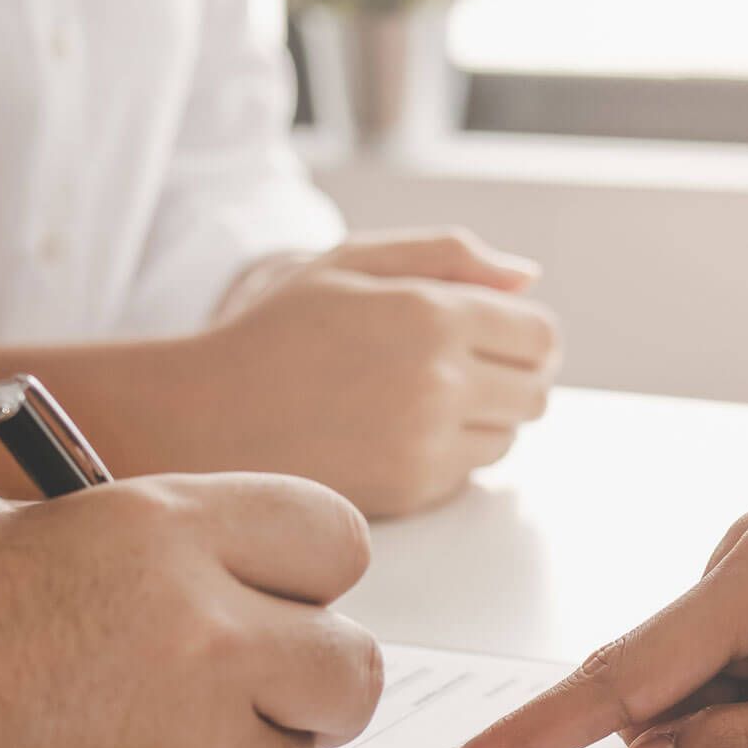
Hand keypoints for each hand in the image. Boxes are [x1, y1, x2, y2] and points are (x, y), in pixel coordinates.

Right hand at [0, 473, 383, 747]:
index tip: (279, 606)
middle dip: (308, 685)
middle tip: (238, 694)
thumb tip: (265, 592)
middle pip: (352, 668)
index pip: (335, 541)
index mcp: (163, 530)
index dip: (305, 580)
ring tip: (113, 747)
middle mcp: (202, 634)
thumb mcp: (37, 543)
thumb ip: (170, 555)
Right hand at [181, 227, 562, 515]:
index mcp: (433, 313)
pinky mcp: (411, 492)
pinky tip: (391, 436)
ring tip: (415, 403)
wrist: (208, 415)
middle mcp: (440, 382)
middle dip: (510, 380)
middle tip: (458, 372)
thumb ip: (447, 255)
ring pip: (507, 439)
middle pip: (536, 393)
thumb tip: (526, 279)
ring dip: (481, 422)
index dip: (525, 336)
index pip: (539, 335)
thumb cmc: (277, 331)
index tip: (496, 339)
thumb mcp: (352, 264)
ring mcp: (427, 444)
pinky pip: (466, 475)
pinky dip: (445, 457)